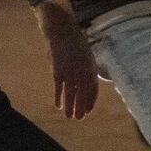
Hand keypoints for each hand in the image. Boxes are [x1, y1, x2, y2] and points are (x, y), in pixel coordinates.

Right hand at [34, 0, 97, 118]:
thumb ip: (88, 69)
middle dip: (81, 107)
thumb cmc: (76, 43)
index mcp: (90, 68)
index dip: (90, 100)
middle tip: (80, 118)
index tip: (88, 110)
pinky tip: (59, 106)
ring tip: (70, 117)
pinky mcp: (58, 71)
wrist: (62, 32)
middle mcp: (82, 72)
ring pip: (71, 93)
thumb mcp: (87, 55)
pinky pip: (59, 87)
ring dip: (70, 106)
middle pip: (82, 93)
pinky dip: (58, 97)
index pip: (92, 88)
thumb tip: (89, 81)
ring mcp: (70, 72)